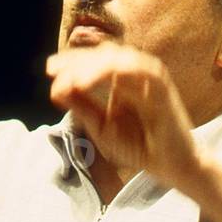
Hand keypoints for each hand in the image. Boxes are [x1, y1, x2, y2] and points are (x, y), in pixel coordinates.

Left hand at [46, 43, 221, 221]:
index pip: (95, 61)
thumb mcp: (100, 126)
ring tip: (72, 80)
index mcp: (120, 81)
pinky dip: (115, 72)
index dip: (72, 62)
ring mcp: (150, 79)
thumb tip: (56, 88)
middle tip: (54, 71)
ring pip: (120, 59)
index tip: (50, 71)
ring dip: (93, 65)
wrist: (171, 167)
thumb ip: (81, 106)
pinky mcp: (163, 88)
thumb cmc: (139, 147)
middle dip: (77, 60)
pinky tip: (91, 82)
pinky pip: (141, 70)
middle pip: (104, 55)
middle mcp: (136, 75)